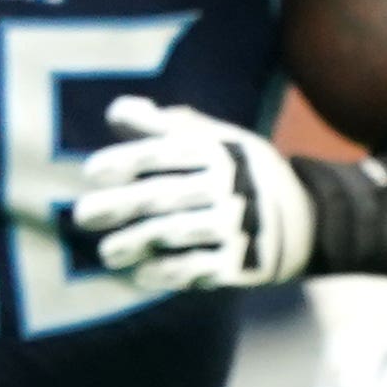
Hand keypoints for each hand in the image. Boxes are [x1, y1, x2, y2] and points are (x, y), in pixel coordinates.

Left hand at [72, 95, 315, 293]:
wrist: (304, 219)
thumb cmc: (243, 173)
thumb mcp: (220, 139)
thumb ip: (170, 126)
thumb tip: (117, 112)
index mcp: (217, 151)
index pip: (165, 153)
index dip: (127, 160)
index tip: (92, 171)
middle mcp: (227, 187)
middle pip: (164, 195)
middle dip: (120, 205)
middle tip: (82, 215)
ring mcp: (236, 226)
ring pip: (176, 234)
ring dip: (136, 243)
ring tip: (107, 253)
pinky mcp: (241, 262)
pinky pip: (198, 268)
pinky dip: (168, 272)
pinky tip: (142, 275)